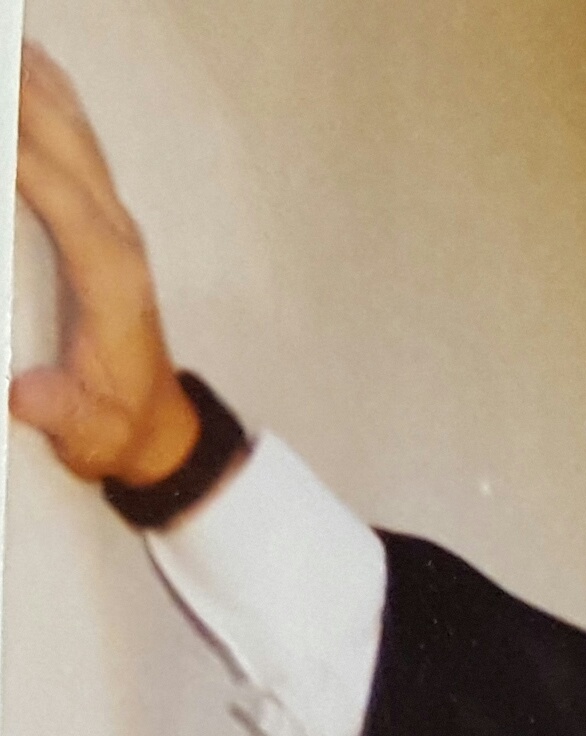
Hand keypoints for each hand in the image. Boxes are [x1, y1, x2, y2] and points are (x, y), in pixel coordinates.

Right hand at [11, 45, 200, 487]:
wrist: (155, 429)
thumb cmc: (113, 424)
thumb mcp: (86, 432)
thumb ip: (58, 410)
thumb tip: (27, 395)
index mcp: (111, 278)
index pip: (63, 202)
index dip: (23, 160)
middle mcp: (117, 235)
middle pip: (68, 147)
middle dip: (20, 93)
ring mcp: (113, 220)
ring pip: (74, 132)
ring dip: (34, 80)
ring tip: (5, 36)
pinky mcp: (102, 216)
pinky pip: (75, 142)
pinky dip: (49, 95)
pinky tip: (27, 61)